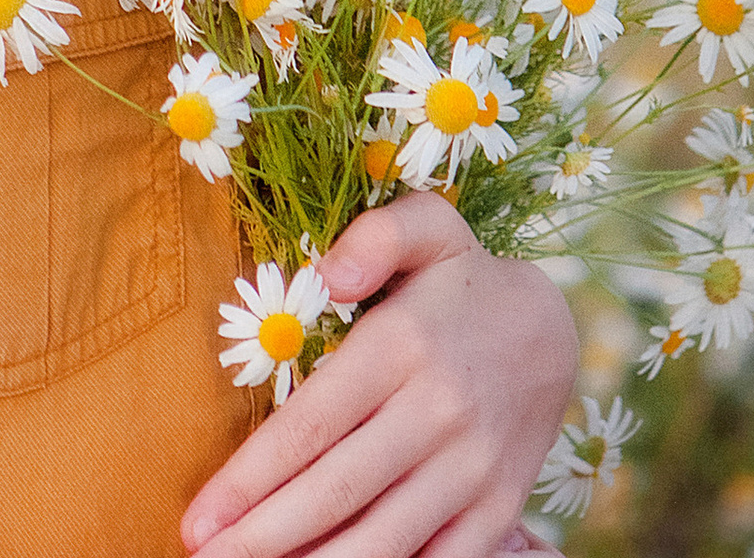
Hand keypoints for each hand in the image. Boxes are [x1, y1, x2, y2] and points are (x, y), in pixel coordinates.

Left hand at [181, 194, 580, 557]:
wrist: (554, 332)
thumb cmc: (462, 281)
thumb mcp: (425, 227)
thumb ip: (374, 236)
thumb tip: (328, 273)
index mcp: (403, 345)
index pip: (312, 424)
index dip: (249, 478)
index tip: (199, 516)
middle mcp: (438, 410)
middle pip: (335, 492)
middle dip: (262, 537)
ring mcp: (472, 467)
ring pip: (382, 540)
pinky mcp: (499, 508)